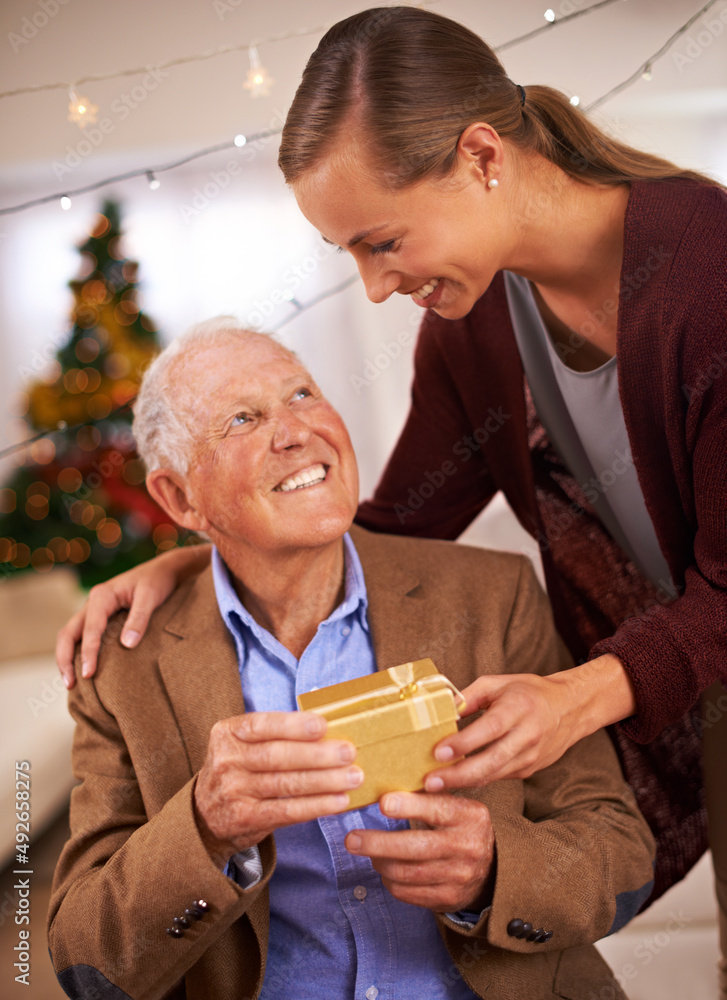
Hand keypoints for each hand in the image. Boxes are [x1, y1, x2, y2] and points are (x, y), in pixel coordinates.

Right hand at [56, 543, 210, 687]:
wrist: (164, 570)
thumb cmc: (157, 581)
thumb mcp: (151, 597)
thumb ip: (140, 618)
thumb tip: (127, 645)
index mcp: (102, 596)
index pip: (90, 628)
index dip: (88, 652)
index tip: (89, 674)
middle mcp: (93, 602)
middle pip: (68, 633)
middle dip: (65, 659)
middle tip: (70, 684)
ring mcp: (94, 610)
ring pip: (71, 635)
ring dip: (67, 658)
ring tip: (70, 683)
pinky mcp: (100, 617)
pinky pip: (82, 635)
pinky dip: (76, 652)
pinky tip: (82, 669)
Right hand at [194, 711, 362, 865]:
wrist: (206, 814)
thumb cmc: (239, 768)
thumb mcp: (242, 743)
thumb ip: (274, 733)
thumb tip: (327, 728)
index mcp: (228, 732)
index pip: (262, 725)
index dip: (294, 725)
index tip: (323, 725)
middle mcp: (228, 760)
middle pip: (277, 755)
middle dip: (317, 754)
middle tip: (348, 752)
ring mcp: (234, 791)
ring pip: (286, 784)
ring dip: (325, 781)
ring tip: (353, 777)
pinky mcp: (245, 818)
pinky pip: (287, 811)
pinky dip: (316, 806)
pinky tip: (338, 801)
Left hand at [345, 791, 494, 912]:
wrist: (491, 869)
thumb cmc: (460, 827)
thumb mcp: (456, 806)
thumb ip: (430, 795)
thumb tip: (386, 779)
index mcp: (469, 816)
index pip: (436, 810)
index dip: (408, 806)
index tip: (382, 803)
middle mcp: (467, 847)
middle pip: (415, 848)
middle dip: (378, 843)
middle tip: (352, 839)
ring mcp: (458, 876)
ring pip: (407, 873)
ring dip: (380, 862)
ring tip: (367, 851)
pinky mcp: (448, 898)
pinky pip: (408, 893)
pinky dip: (390, 881)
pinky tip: (385, 869)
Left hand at [424, 656, 635, 789]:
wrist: (570, 709)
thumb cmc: (528, 693)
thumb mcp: (498, 684)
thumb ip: (468, 697)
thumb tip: (440, 711)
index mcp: (518, 708)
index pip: (489, 728)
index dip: (464, 743)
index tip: (438, 752)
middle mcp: (527, 735)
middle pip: (491, 760)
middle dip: (458, 774)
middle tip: (430, 782)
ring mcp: (530, 756)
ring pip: (494, 775)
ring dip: (463, 782)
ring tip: (434, 786)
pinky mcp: (528, 769)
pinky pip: (498, 777)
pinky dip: (476, 780)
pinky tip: (455, 781)